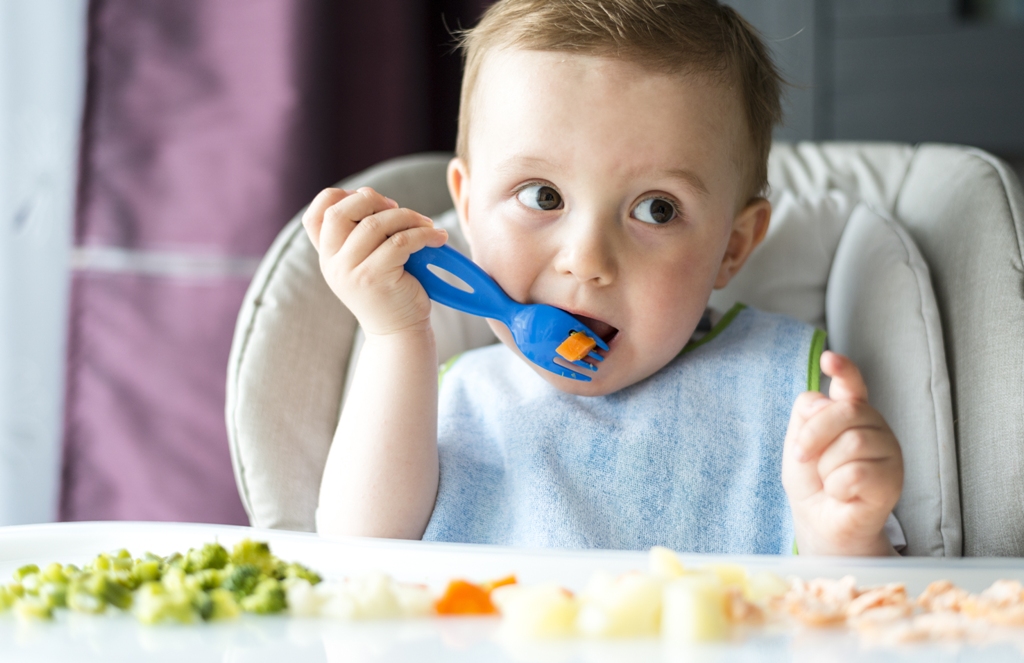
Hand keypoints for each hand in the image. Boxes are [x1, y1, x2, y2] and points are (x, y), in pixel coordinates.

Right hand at [302, 186, 447, 335]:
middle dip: (372, 199)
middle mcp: (332, 263)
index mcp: (328, 256)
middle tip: (397, 209)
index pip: (316, 214)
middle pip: (340, 211)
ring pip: (375, 223)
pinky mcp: (374, 278)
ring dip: (407, 216)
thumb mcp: (366, 262)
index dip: (340, 196)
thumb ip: (361, 235)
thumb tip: (377, 199)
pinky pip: (400, 241)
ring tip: (426, 225)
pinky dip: (424, 234)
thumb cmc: (389, 291)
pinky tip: (438, 238)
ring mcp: (350, 272)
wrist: (397, 332)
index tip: (370, 201)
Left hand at [782, 351, 903, 555]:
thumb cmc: (812, 483)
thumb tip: (825, 399)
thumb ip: (807, 415)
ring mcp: (888, 451)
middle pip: (846, 410)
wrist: (820, 523)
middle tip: (803, 457)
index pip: (852, 385)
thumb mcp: (798, 444)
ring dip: (827, 467)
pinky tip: (844, 494)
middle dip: (814, 434)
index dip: (844, 370)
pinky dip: (838, 487)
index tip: (830, 359)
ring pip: (852, 443)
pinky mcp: (894, 479)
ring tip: (831, 480)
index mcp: (851, 414)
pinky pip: (856, 473)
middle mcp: (874, 426)